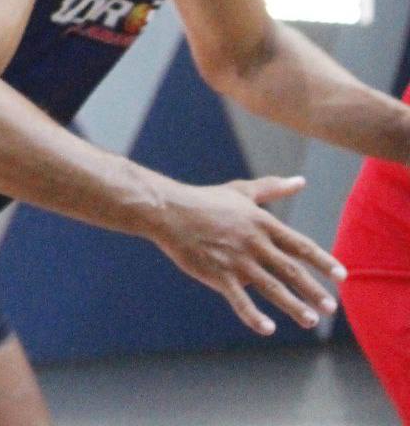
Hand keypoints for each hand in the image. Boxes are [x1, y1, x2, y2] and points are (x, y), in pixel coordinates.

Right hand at [148, 175, 345, 334]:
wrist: (168, 210)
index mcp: (261, 223)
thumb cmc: (205, 200)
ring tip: (310, 320)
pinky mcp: (217, 274)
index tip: (341, 276)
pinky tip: (268, 329)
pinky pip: (239, 300)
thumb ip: (272, 188)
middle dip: (313, 290)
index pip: (300, 245)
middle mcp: (253, 242)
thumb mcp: (241, 191)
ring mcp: (236, 260)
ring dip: (293, 306)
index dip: (322, 261)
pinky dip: (254, 316)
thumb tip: (300, 181)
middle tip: (331, 308)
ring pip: (271, 287)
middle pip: (291, 270)